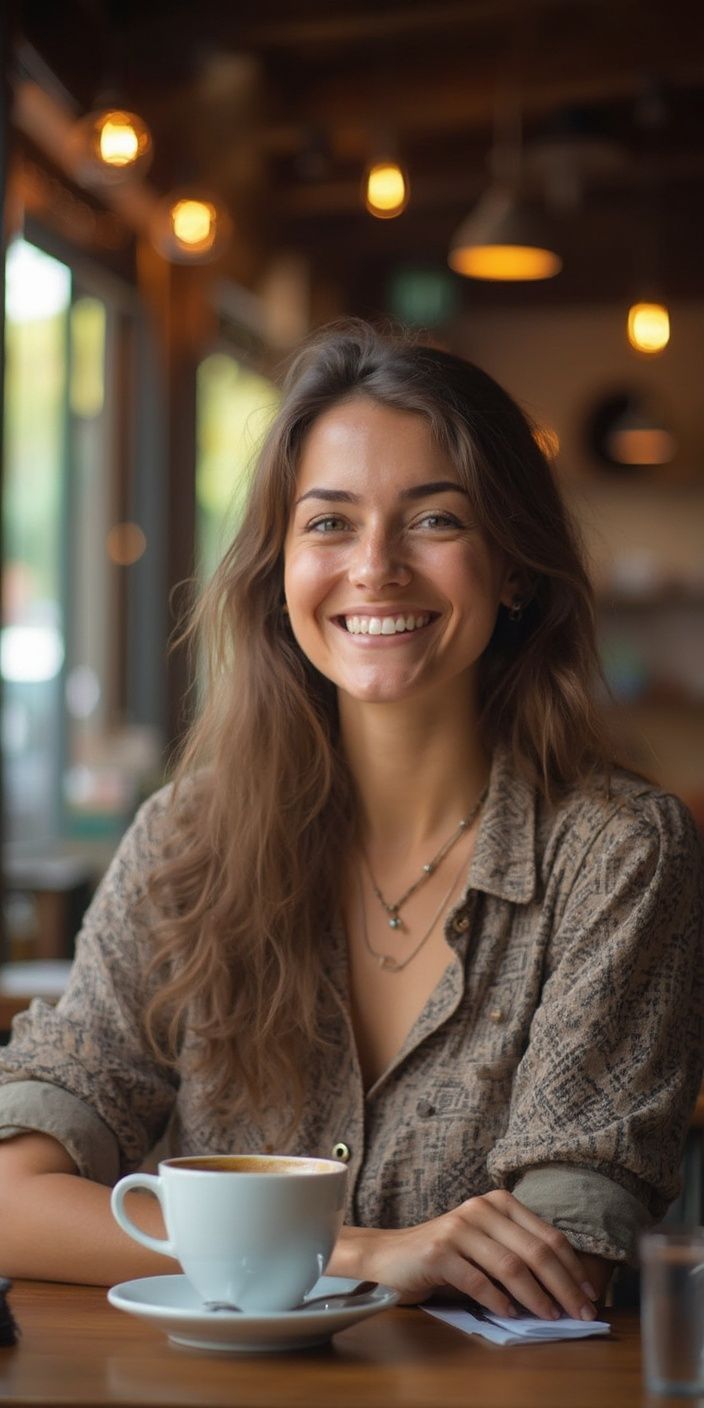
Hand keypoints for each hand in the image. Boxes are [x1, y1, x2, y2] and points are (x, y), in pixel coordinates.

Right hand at [334, 1190, 600, 1319]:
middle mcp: (481, 1208)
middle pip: (535, 1251)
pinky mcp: (439, 1251)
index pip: (548, 1236)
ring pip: (511, 1266)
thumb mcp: (488, 1245)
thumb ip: (519, 1254)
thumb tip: (567, 1288)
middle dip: (564, 1286)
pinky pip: (479, 1281)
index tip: (590, 1296)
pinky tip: (511, 1315)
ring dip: (536, 1297)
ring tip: (551, 1318)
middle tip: (581, 1314)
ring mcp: (460, 1228)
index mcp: (499, 1202)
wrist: (391, 1255)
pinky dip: (499, 1301)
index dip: (573, 1268)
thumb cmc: (448, 1255)